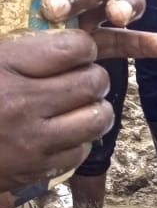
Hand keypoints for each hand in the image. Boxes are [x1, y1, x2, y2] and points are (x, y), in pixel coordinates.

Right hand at [0, 31, 114, 192]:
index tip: (77, 51)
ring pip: (96, 119)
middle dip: (95, 77)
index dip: (83, 47)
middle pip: (92, 82)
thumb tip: (60, 38)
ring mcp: (31, 140)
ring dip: (95, 110)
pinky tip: (63, 134)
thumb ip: (15, 48)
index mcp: (3, 65)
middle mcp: (21, 102)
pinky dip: (79, 141)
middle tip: (85, 78)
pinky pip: (80, 151)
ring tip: (82, 106)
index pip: (73, 48)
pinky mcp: (35, 169)